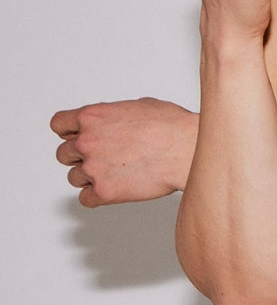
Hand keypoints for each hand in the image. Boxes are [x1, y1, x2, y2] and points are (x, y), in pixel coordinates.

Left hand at [51, 98, 197, 206]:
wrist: (189, 149)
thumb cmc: (172, 127)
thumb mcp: (140, 106)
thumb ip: (115, 115)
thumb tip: (114, 122)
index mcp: (92, 117)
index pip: (59, 124)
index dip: (69, 132)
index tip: (76, 137)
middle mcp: (87, 142)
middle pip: (64, 154)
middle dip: (81, 156)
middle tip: (102, 157)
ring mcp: (94, 168)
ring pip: (74, 177)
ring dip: (90, 176)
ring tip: (115, 173)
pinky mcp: (104, 192)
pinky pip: (86, 199)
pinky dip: (97, 196)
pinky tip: (115, 188)